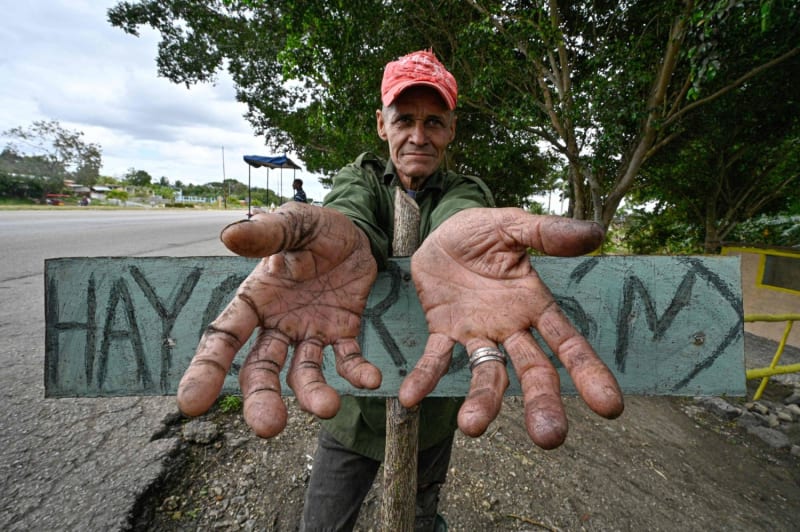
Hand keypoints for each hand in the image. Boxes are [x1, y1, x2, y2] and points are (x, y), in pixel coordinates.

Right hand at [177, 203, 381, 436]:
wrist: (357, 231)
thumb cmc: (315, 227)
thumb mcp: (296, 223)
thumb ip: (268, 233)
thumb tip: (229, 236)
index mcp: (255, 299)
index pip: (224, 337)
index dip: (207, 369)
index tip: (192, 403)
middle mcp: (277, 324)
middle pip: (261, 369)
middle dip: (261, 399)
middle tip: (268, 427)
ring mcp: (309, 333)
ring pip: (302, 374)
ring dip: (312, 394)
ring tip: (328, 407)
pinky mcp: (342, 334)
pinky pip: (347, 360)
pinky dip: (356, 372)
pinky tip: (370, 379)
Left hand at [399, 208, 623, 448]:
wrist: (440, 229)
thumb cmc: (482, 231)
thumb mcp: (513, 225)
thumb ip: (547, 233)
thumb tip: (595, 235)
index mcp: (535, 305)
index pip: (568, 344)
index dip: (588, 373)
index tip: (609, 407)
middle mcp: (510, 327)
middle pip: (533, 370)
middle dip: (542, 402)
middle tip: (549, 437)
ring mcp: (477, 333)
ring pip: (487, 373)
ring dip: (483, 400)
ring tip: (472, 426)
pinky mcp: (443, 330)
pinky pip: (435, 358)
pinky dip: (425, 377)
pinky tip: (411, 397)